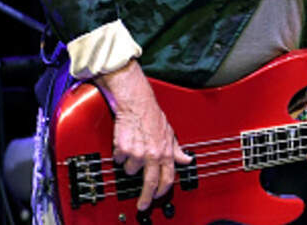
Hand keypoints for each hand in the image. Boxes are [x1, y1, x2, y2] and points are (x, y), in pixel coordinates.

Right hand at [93, 61, 191, 210]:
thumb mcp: (170, 133)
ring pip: (130, 170)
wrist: (137, 103)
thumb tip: (187, 160)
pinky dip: (120, 154)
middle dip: (146, 197)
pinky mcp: (123, 148)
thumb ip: (177, 150)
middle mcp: (152, 154)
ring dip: (130, 163)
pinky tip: (125, 142)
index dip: (162, 190)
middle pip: (149, 183)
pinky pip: (119, 159)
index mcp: (166, 152)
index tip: (157, 197)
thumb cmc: (152, 116)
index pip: (167, 178)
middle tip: (142, 204)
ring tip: (134, 148)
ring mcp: (137, 152)